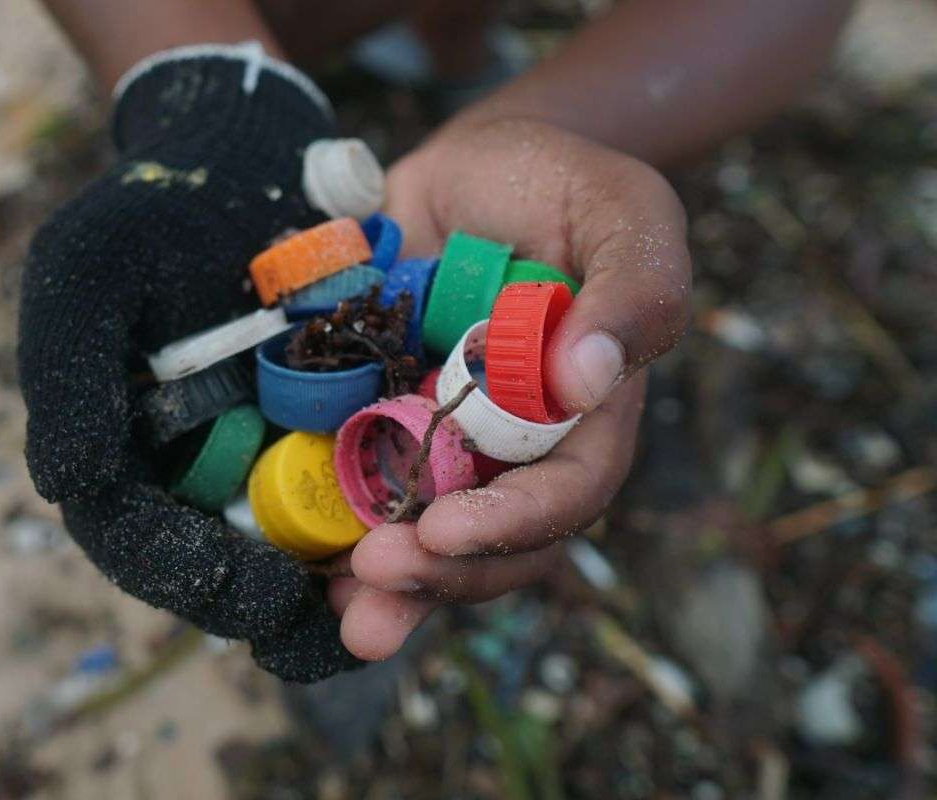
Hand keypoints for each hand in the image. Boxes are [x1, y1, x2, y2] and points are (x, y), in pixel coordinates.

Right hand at [17, 47, 359, 681]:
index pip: (147, 547)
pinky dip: (403, 512)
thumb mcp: (85, 276)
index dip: (198, 582)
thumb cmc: (146, 217)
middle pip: (234, 570)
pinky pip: (373, 485)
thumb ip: (69, 380)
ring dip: (355, 581)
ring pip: (309, 545)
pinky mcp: (343, 427)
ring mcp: (273, 456)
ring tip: (405, 594)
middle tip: (348, 625)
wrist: (239, 161)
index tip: (259, 598)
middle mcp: (201, 475)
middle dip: (289, 609)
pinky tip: (444, 526)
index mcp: (129, 460)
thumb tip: (67, 488)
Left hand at [330, 117, 691, 658]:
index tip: (445, 530)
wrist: (474, 168)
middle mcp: (516, 446)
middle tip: (373, 578)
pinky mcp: (382, 420)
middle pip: (495, 542)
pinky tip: (306, 563)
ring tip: (343, 610)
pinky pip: (362, 490)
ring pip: (429, 537)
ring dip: (390, 586)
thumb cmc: (560, 184)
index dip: (512, 524)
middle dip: (439, 574)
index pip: (566, 493)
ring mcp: (446, 439)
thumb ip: (634, 285)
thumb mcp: (623, 210)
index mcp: (585, 414)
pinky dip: (335, 530)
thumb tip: (590, 377)